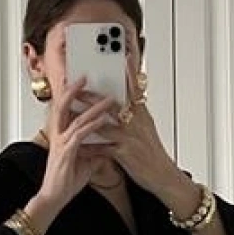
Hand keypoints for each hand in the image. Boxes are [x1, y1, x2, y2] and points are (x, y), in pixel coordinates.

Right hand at [38, 76, 122, 207]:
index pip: (66, 109)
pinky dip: (92, 126)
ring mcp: (61, 143)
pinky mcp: (66, 152)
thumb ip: (95, 154)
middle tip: (85, 77)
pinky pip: (80, 135)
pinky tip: (102, 120)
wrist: (55, 197)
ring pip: (77, 118)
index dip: (72, 95)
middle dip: (75, 90)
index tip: (82, 83)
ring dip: (93, 107)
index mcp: (61, 135)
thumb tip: (107, 151)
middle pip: (64, 105)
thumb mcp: (86, 164)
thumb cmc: (66, 181)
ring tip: (108, 98)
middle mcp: (59, 135)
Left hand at [84, 56, 182, 196]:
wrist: (164, 177)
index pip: (134, 89)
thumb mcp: (148, 128)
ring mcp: (130, 138)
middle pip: (112, 105)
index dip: (129, 73)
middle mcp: (136, 123)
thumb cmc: (154, 154)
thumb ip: (138, 113)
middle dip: (93, 96)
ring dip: (85, 118)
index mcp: (142, 115)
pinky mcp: (125, 154)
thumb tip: (131, 100)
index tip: (122, 57)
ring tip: (70, 112)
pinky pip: (103, 149)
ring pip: (104, 125)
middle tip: (77, 87)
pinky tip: (77, 146)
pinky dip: (89, 148)